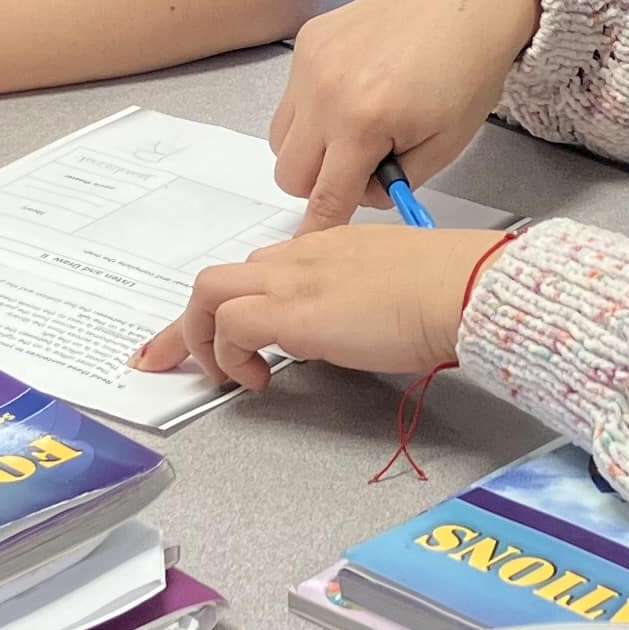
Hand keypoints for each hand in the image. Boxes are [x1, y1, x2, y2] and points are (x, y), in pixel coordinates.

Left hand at [135, 225, 512, 388]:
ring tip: (223, 378)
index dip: (229, 306)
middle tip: (166, 361)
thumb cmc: (448, 290)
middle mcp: (300, 257)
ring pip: (208, 293)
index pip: (258, 270)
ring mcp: (293, 281)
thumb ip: (355, 301)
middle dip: (184, 325)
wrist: (462, 287)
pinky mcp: (293, 313)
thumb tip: (341, 331)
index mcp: (324, 248)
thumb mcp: (391, 288)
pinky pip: (231, 327)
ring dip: (201, 340)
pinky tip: (257, 381)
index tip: (215, 334)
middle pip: (217, 280)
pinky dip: (230, 356)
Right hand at [267, 0, 541, 228]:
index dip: (320, 227)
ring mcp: (309, 63)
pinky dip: (314, 109)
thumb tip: (356, 195)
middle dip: (319, 184)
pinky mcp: (307, 40)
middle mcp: (325, 92)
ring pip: (281, 138)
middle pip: (289, 174)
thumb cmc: (467, 71)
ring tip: (357, 129)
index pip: (326, 196)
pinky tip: (355, 91)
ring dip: (310, 149)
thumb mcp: (444, 145)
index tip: (313, 244)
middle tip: (361, 167)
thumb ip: (394, 184)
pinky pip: (291, 97)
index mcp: (364, 123)